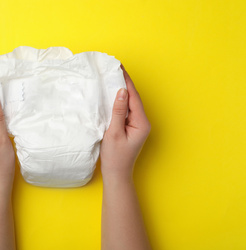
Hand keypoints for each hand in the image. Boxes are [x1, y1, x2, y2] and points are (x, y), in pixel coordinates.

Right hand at [100, 65, 150, 179]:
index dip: (127, 82)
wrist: (116, 174)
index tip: (119, 68)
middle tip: (115, 68)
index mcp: (141, 123)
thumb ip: (118, 111)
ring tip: (114, 77)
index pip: (134, 97)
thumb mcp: (114, 132)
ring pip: (130, 103)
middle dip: (125, 83)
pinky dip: (120, 101)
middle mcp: (142, 122)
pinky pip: (126, 110)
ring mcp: (137, 125)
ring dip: (122, 91)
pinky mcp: (131, 127)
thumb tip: (122, 91)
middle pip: (134, 98)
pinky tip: (113, 95)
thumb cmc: (115, 157)